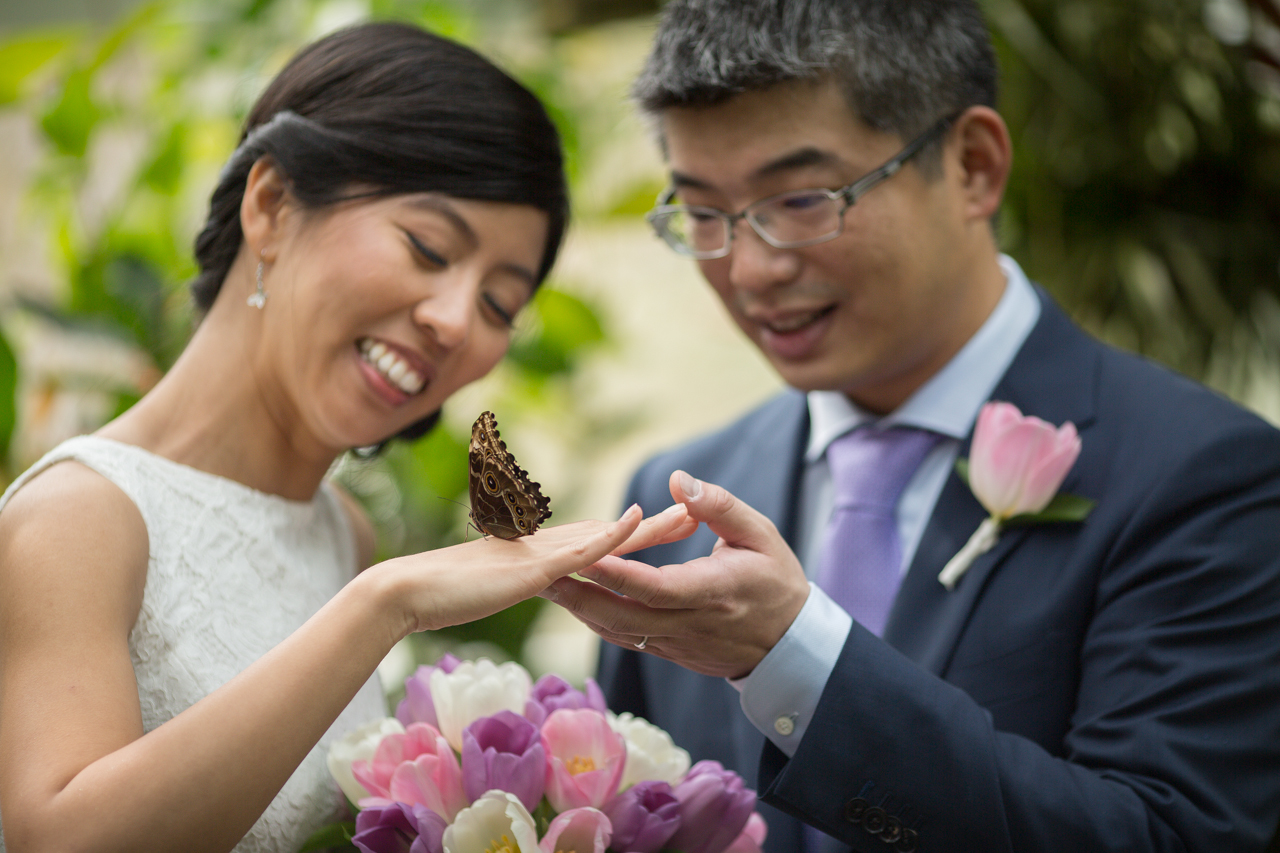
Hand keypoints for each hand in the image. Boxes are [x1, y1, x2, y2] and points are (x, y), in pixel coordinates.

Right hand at [376, 502, 696, 637]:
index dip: (636, 533)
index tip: (670, 524)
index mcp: (542, 556)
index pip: (599, 542)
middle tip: (697, 509)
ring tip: (689, 514)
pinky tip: (633, 521)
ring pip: (607, 536)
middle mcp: (547, 547)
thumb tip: (534, 585)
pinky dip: (610, 535)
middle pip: (614, 532)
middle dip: (657, 524)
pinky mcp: (533, 568)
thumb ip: (518, 584)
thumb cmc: (445, 594)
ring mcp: (542, 555)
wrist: (410, 592)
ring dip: (649, 526)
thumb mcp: (495, 589)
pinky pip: (579, 550)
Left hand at [544, 471, 810, 678]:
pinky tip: (574, 601)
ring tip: (545, 583)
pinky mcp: (670, 653)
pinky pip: (627, 639)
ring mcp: (678, 644)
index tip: (585, 555)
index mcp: (714, 591)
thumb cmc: (777, 581)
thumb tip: (678, 481)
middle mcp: (690, 623)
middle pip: (624, 617)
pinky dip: (598, 620)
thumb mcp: (761, 534)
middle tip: (541, 573)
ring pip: (619, 632)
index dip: (619, 575)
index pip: (657, 588)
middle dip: (579, 596)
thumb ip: (719, 506)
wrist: (790, 647)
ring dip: (580, 609)